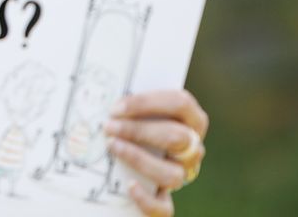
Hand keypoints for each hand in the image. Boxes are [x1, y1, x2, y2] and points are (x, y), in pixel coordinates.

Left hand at [103, 89, 208, 216]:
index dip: (147, 103)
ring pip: (173, 174)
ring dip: (139, 158)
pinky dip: (145, 198)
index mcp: (191, 120)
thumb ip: (132, 105)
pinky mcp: (165, 203)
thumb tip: (105, 92)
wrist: (127, 171)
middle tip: (109, 126)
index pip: (180, 103)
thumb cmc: (134, 128)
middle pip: (177, 137)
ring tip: (112, 146)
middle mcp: (192, 149)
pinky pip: (163, 207)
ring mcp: (182, 176)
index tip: (116, 107)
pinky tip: (129, 185)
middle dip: (139, 130)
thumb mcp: (137, 113)